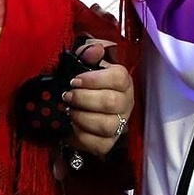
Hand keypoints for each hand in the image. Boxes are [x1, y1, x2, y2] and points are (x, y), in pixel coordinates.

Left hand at [62, 40, 133, 157]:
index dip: (94, 79)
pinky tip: (72, 126)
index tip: (74, 80)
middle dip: (84, 99)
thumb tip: (95, 50)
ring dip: (83, 118)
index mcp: (122, 82)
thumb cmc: (83, 83)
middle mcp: (125, 103)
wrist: (76, 106)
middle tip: (68, 96)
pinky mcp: (108, 143)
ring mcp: (119, 124)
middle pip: (111, 102)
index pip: (119, 78)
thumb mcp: (82, 64)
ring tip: (69, 111)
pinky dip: (82, 136)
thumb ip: (87, 54)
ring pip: (106, 125)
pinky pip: (98, 144)